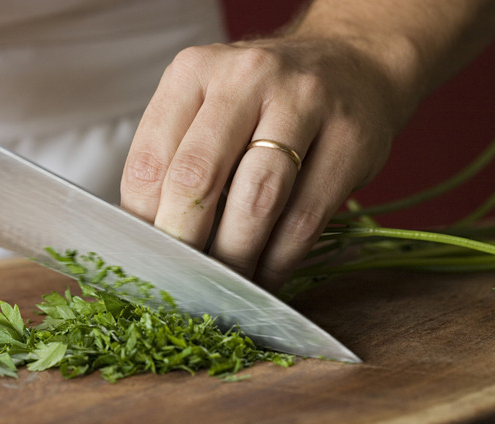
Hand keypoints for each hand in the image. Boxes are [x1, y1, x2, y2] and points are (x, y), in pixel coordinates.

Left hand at [121, 37, 410, 290]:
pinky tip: (265, 277)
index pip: (150, 162)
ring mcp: (304, 103)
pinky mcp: (350, 140)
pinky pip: (305, 219)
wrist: (351, 64)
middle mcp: (246, 77)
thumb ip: (176, 158)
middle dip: (185, 245)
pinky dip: (279, 261)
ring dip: (235, 259)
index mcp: (194, 71)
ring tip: (224, 288)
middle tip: (182, 283)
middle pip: (198, 179)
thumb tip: (150, 238)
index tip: (149, 260)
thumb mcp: (209, 105)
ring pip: (256, 202)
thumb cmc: (264, 99)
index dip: (144, 224)